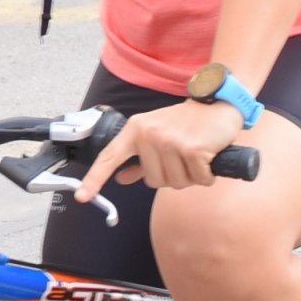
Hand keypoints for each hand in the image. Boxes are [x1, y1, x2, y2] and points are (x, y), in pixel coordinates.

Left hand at [73, 98, 246, 203]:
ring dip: (191, 175)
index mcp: (135, 129)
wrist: (218, 103)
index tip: (82, 197)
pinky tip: (209, 156)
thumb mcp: (156, 134)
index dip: (95, 179)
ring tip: (196, 154)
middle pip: (154, 181)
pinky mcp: (192, 149)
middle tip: (183, 155)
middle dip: (172, 175)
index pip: (110, 157)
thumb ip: (138, 158)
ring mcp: (170, 141)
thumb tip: (122, 178)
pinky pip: (198, 179)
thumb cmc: (186, 123)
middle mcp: (149, 134)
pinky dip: (207, 175)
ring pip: (176, 182)